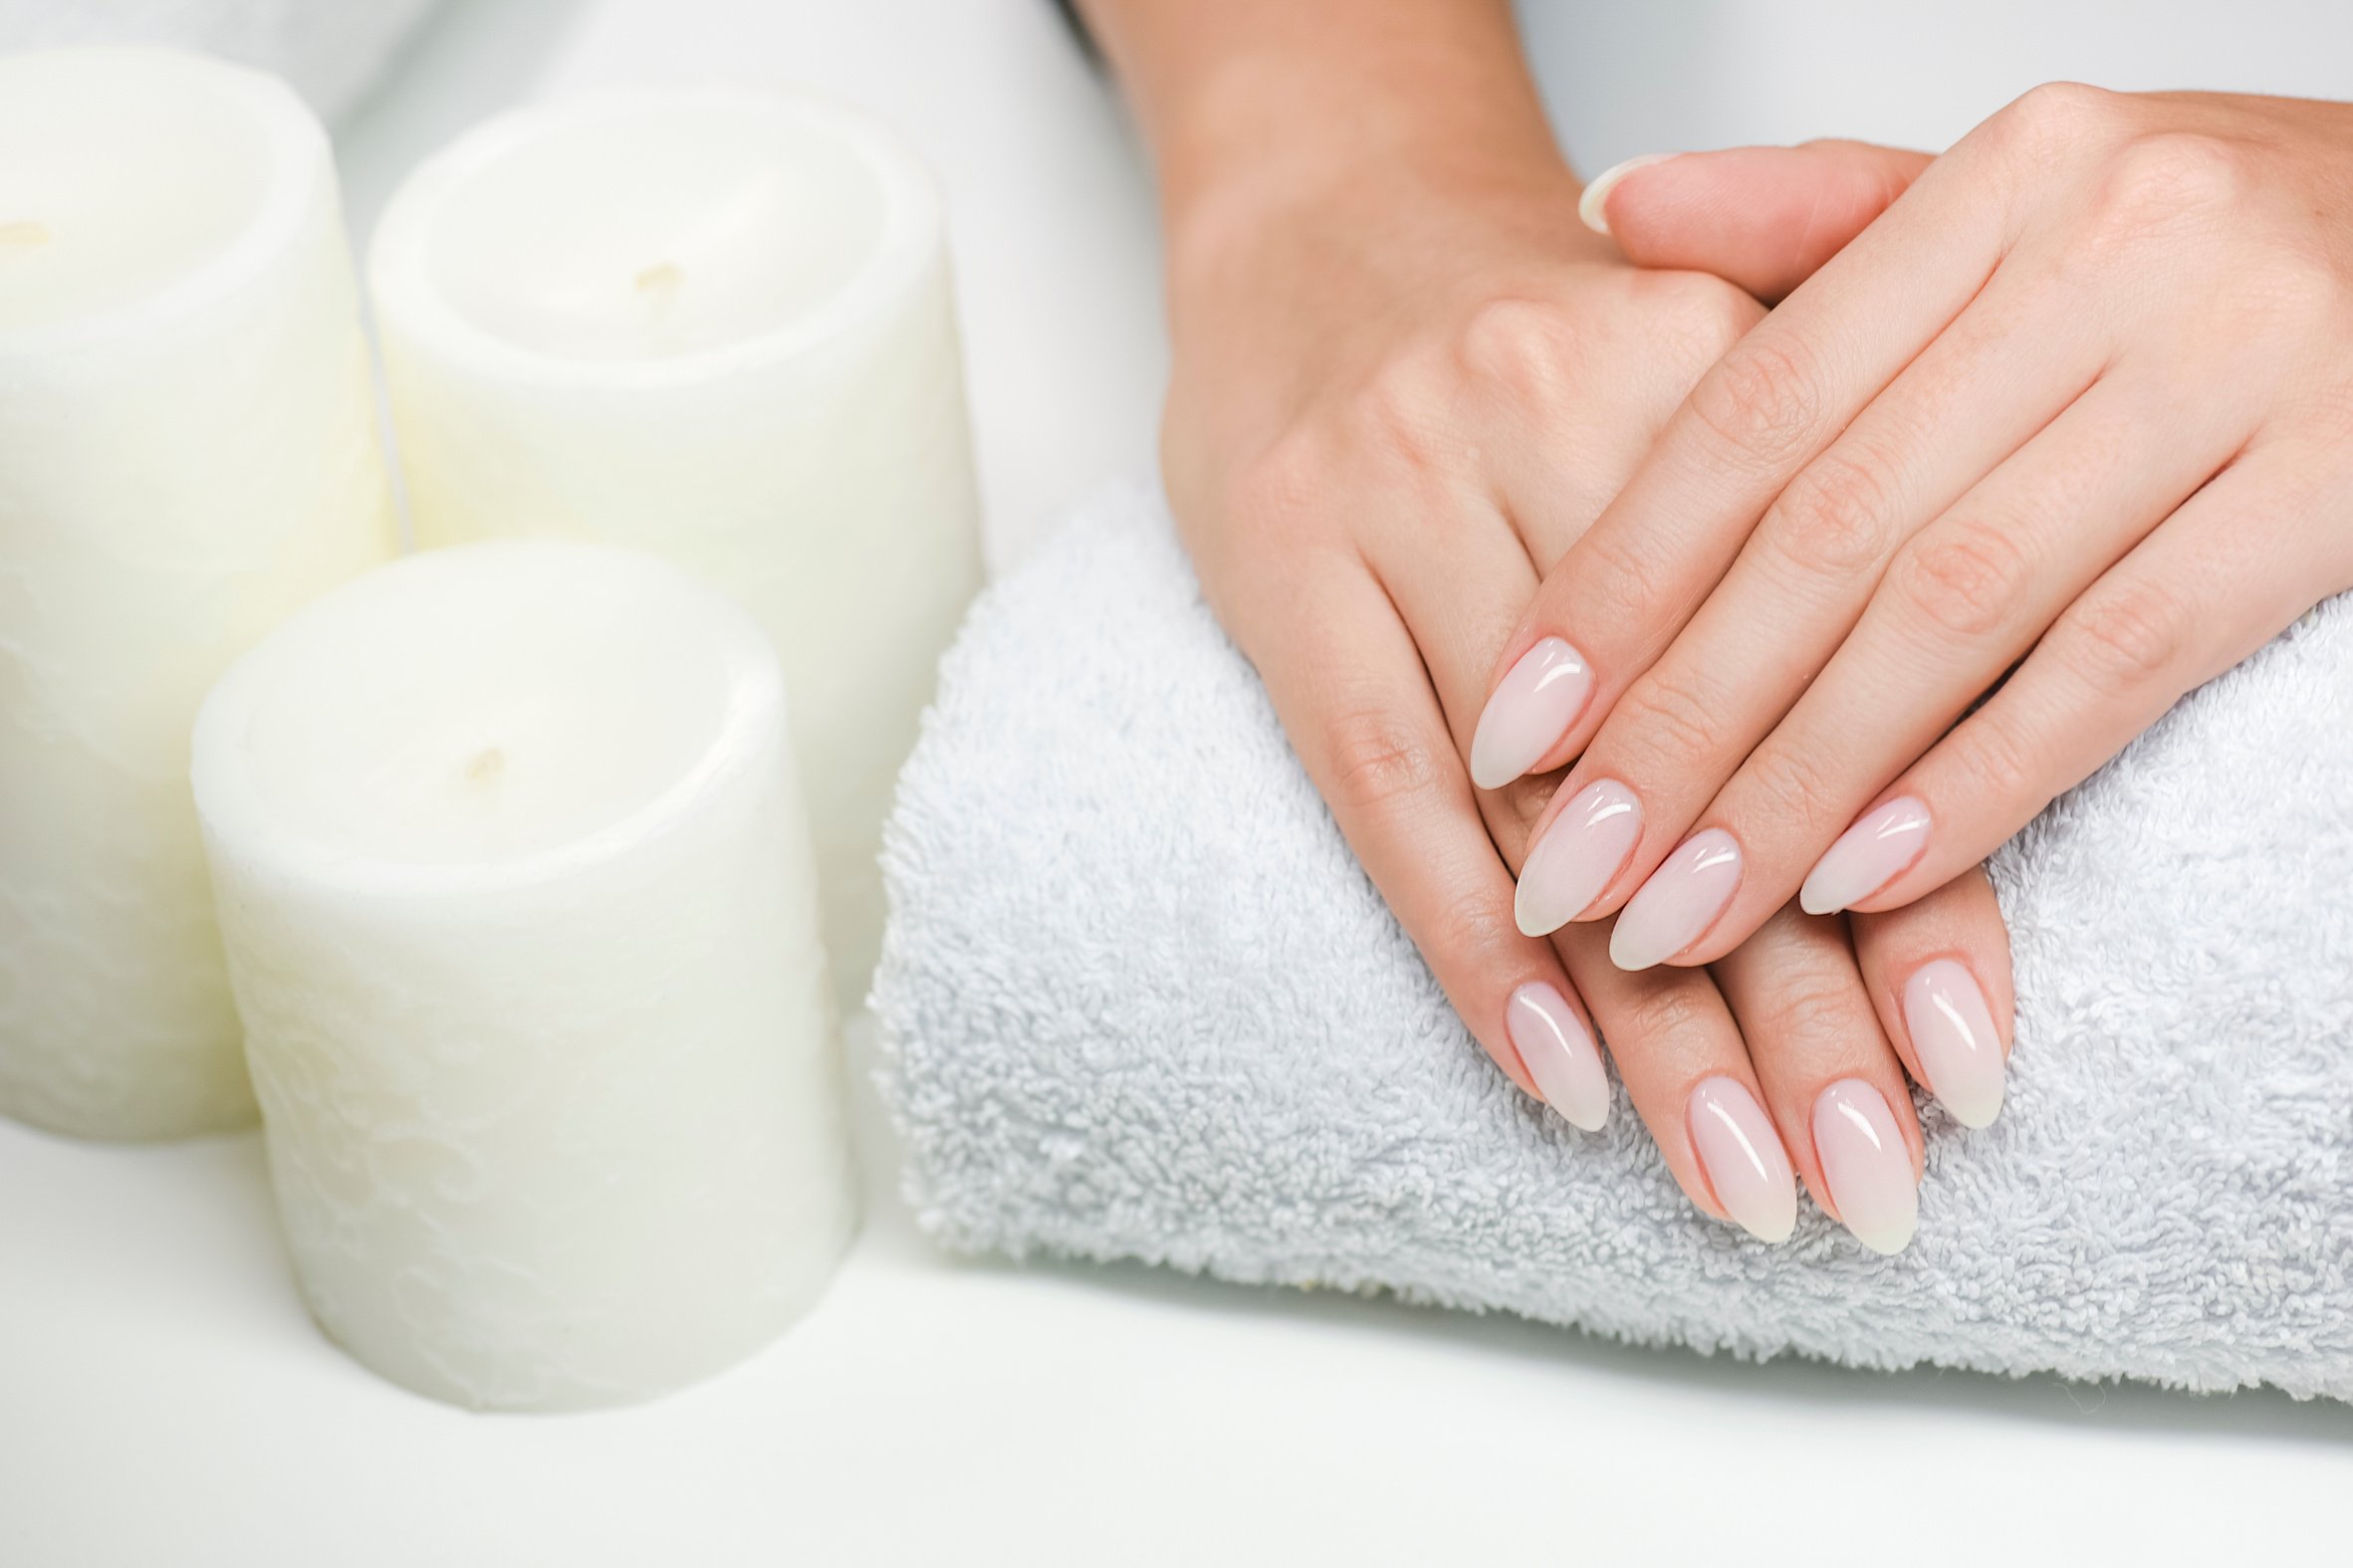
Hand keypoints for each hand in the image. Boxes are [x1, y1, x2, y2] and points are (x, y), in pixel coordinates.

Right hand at [1153, 32, 2008, 1247]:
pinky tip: (1553, 1076)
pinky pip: (1384, 784)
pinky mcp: (1285, 562)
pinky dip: (1470, 943)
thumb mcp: (1710, 396)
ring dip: (1654, 1019)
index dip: (1911, 892)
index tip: (1965, 1074)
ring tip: (1738, 1181)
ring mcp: (1406, 490)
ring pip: (1552, 805)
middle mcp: (1565, 419)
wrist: (1330, 218)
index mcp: (1712, 378)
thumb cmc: (1542, 348)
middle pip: (1705, 767)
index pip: (1836, 690)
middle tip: (1864, 1183)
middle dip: (1798, 1006)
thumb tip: (1928, 827)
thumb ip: (1816, 555)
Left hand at [1483, 90, 2352, 986]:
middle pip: (1830, 531)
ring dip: (1800, 785)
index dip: (1618, 584)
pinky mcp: (2344, 480)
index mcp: (2001, 181)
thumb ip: (1809, 219)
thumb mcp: (2018, 196)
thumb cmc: (2219, 233)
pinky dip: (1986, 777)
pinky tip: (1866, 881)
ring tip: (1678, 914)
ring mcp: (2238, 360)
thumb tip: (1599, 212)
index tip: (1509, 729)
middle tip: (1568, 873)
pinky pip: (2126, 655)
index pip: (1752, 412)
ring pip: (1955, 609)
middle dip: (1680, 724)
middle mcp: (2108, 252)